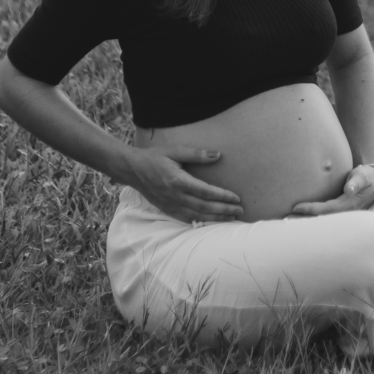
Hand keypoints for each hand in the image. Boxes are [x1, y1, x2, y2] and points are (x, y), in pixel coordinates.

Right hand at [127, 146, 243, 223]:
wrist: (133, 169)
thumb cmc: (155, 157)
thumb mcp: (175, 151)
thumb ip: (197, 154)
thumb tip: (217, 155)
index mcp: (178, 180)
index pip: (206, 191)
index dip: (222, 196)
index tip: (236, 198)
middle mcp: (175, 196)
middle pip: (204, 206)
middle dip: (223, 210)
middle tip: (240, 211)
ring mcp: (170, 205)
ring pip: (196, 216)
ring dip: (215, 218)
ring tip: (231, 218)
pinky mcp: (166, 209)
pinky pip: (185, 219)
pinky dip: (200, 222)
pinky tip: (210, 222)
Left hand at [289, 162, 373, 216]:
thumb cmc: (367, 177)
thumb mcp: (364, 176)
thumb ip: (357, 181)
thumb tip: (349, 190)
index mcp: (349, 205)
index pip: (326, 210)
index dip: (311, 209)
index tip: (296, 207)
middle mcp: (343, 213)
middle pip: (321, 221)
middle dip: (303, 222)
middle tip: (284, 221)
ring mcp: (340, 214)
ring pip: (320, 221)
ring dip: (305, 222)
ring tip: (286, 222)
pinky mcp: (337, 212)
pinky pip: (322, 218)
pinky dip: (309, 218)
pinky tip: (297, 218)